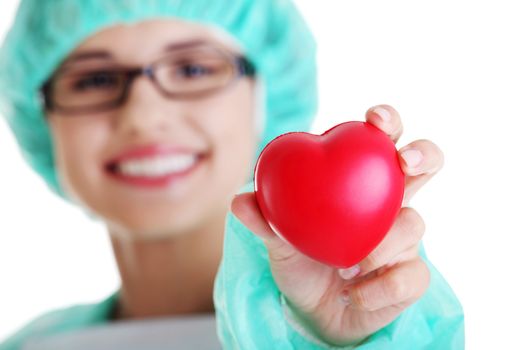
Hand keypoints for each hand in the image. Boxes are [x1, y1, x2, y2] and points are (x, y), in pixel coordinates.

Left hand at [231, 105, 443, 345]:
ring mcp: (406, 240)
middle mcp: (390, 204)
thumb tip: (239, 201)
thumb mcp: (279, 241)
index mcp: (361, 183)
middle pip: (426, 163)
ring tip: (345, 266)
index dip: (387, 122)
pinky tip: (352, 295)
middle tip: (405, 162)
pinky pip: (408, 277)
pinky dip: (377, 289)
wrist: (314, 313)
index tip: (375, 120)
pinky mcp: (411, 277)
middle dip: (423, 154)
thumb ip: (265, 220)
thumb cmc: (301, 263)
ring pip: (414, 225)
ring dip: (379, 246)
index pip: (381, 141)